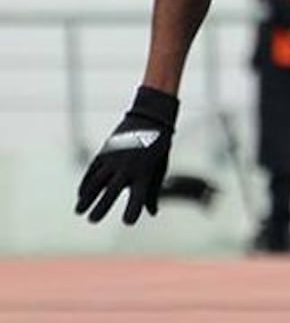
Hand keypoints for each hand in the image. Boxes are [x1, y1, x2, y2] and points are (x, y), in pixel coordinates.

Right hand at [75, 86, 178, 223]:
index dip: (134, 209)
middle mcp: (128, 167)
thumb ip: (153, 191)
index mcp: (145, 172)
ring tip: (79, 211)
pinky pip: (93, 170)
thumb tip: (152, 213)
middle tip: (92, 221)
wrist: (150, 117)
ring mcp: (115, 158)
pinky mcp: (106, 151)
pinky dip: (86, 183)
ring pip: (97, 181)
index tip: (128, 222)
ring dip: (87, 197)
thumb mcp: (160, 167)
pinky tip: (81, 194)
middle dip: (101, 207)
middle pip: (112, 191)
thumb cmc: (159, 146)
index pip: (139, 196)